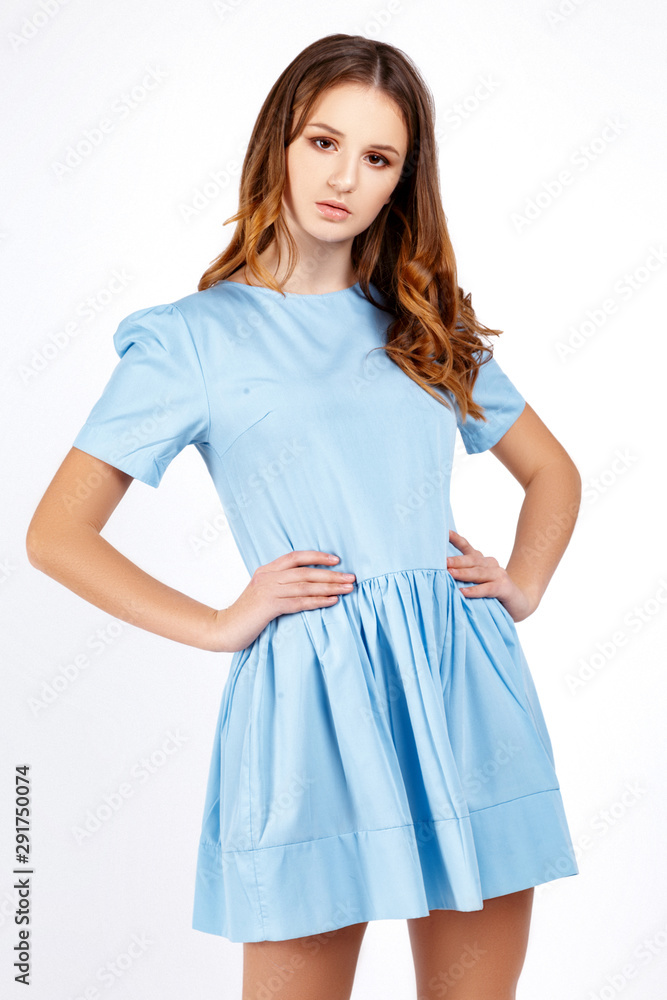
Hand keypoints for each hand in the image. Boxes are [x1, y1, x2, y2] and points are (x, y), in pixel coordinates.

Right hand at [213, 550, 355, 651]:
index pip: (295, 556)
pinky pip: (299, 602)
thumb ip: (280, 585)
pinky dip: (318, 601)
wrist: (224, 628)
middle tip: (351, 578)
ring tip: (348, 589)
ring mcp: (268, 590)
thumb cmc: (247, 614)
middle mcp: (268, 577)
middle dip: (331, 574)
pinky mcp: (269, 606)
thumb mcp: (262, 593)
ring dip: (330, 587)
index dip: (317, 556)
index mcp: (266, 570)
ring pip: (305, 586)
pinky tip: (332, 601)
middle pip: (305, 572)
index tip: (337, 560)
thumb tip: (308, 584)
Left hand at [447, 530, 536, 622]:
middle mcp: (490, 564)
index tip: (445, 532)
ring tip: (450, 574)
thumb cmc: (493, 594)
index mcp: (482, 561)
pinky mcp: (504, 588)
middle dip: (456, 560)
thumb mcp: (477, 582)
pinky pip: (488, 588)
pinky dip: (475, 590)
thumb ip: (464, 578)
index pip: (467, 548)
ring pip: (479, 573)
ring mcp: (499, 575)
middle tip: (443, 562)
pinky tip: (463, 592)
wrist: (520, 603)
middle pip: (472, 560)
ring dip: (464, 573)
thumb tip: (442, 575)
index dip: (457, 539)